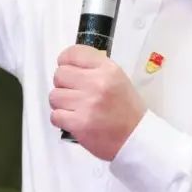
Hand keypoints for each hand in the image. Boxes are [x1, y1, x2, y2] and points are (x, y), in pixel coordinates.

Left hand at [49, 45, 146, 160]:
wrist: (136, 138)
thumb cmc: (127, 110)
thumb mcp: (118, 79)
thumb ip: (95, 68)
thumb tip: (68, 64)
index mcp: (108, 69)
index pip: (73, 53)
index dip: (65, 60)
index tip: (67, 67)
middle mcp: (97, 83)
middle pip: (60, 74)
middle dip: (63, 84)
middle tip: (74, 93)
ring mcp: (87, 103)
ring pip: (54, 95)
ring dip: (61, 103)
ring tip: (75, 108)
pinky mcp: (79, 123)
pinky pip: (55, 115)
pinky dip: (61, 119)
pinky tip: (73, 120)